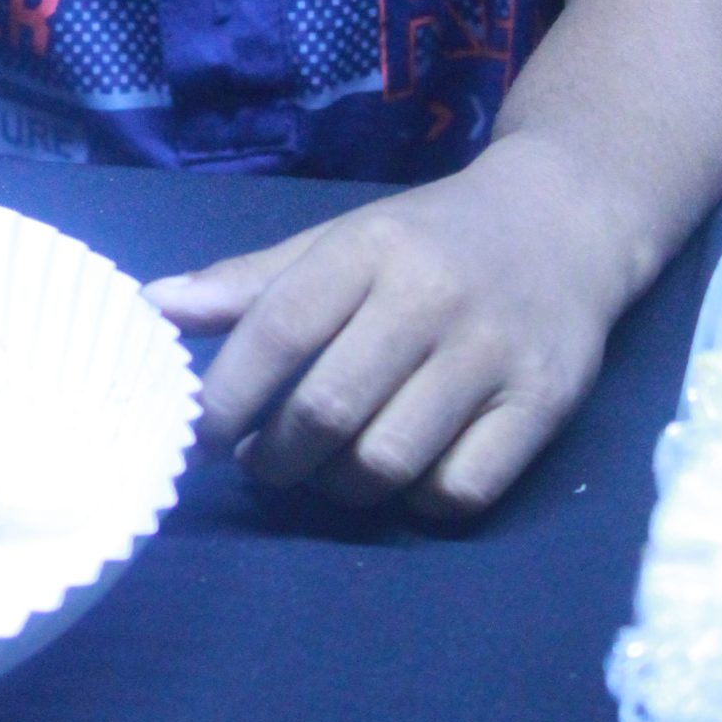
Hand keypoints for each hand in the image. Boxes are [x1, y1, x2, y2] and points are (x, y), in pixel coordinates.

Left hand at [142, 138, 624, 516]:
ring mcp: (493, 354)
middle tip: (261, 463)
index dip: (226, 397)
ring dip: (338, 487)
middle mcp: (431, 297)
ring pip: (389, 460)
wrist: (567, 220)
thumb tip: (153, 308)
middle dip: (276, 457)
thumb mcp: (341, 240)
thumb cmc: (431, 237)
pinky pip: (461, 490)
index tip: (202, 436)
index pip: (278, 330)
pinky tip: (400, 477)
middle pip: (328, 409)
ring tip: (323, 472)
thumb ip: (251, 282)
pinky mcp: (544, 403)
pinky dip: (416, 500)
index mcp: (371, 248)